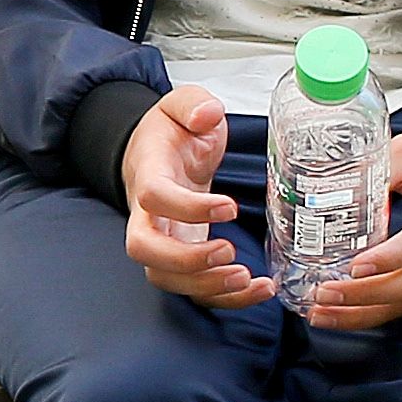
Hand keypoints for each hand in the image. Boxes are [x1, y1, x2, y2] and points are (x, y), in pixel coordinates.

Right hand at [116, 87, 267, 308]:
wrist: (158, 153)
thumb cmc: (171, 133)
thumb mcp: (181, 104)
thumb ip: (193, 103)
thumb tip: (207, 115)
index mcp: (149, 174)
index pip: (154, 197)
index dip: (188, 208)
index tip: (229, 205)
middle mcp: (147, 214)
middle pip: (145, 250)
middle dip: (186, 261)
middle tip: (228, 253)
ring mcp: (162, 239)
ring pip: (166, 277)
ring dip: (205, 287)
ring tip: (248, 279)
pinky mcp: (182, 255)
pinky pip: (193, 287)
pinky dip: (223, 298)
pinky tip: (256, 289)